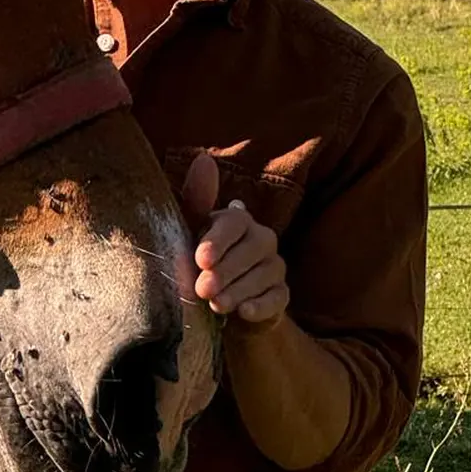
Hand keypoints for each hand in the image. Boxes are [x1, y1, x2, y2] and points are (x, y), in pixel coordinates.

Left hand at [181, 150, 288, 328]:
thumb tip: (204, 159)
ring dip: (238, 291)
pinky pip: (277, 298)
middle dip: (225, 270)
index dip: (218, 240)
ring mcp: (274, 267)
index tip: (200, 259)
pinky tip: (244, 312)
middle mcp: (261, 239)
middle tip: (202, 289)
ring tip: (216, 304)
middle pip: (251, 250)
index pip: (235, 222)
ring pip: (263, 276)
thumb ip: (196, 200)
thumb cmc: (200, 262)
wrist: (217, 304)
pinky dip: (261, 306)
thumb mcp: (190, 233)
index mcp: (237, 220)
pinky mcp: (281, 294)